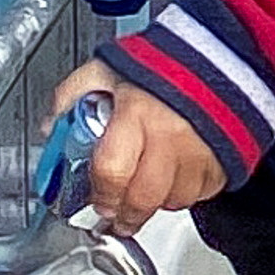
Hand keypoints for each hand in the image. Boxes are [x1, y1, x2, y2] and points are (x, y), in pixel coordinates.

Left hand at [53, 63, 222, 220]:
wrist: (217, 57)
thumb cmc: (161, 64)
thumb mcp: (106, 70)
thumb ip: (73, 95)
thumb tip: (51, 128)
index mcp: (137, 112)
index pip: (112, 171)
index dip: (101, 195)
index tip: (96, 202)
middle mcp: (171, 136)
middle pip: (142, 199)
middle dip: (124, 215)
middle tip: (115, 217)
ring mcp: (201, 152)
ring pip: (172, 202)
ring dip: (154, 204)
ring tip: (143, 193)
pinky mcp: (223, 162)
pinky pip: (199, 195)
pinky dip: (184, 194)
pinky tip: (173, 178)